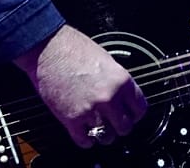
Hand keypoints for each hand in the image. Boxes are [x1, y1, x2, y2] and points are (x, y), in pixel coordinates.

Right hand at [14, 25, 146, 147]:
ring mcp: (91, 110)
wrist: (49, 48)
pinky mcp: (71, 119)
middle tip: (112, 123)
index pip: (140, 109)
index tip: (130, 116)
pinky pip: (84, 141)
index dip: (134, 114)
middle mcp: (109, 98)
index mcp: (122, 81)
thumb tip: (123, 98)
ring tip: (98, 129)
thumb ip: (117, 82)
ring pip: (107, 137)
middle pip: (125, 127)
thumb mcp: (108, 61)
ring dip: (103, 135)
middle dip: (119, 126)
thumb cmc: (75, 49)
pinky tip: (84, 133)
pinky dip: (86, 141)